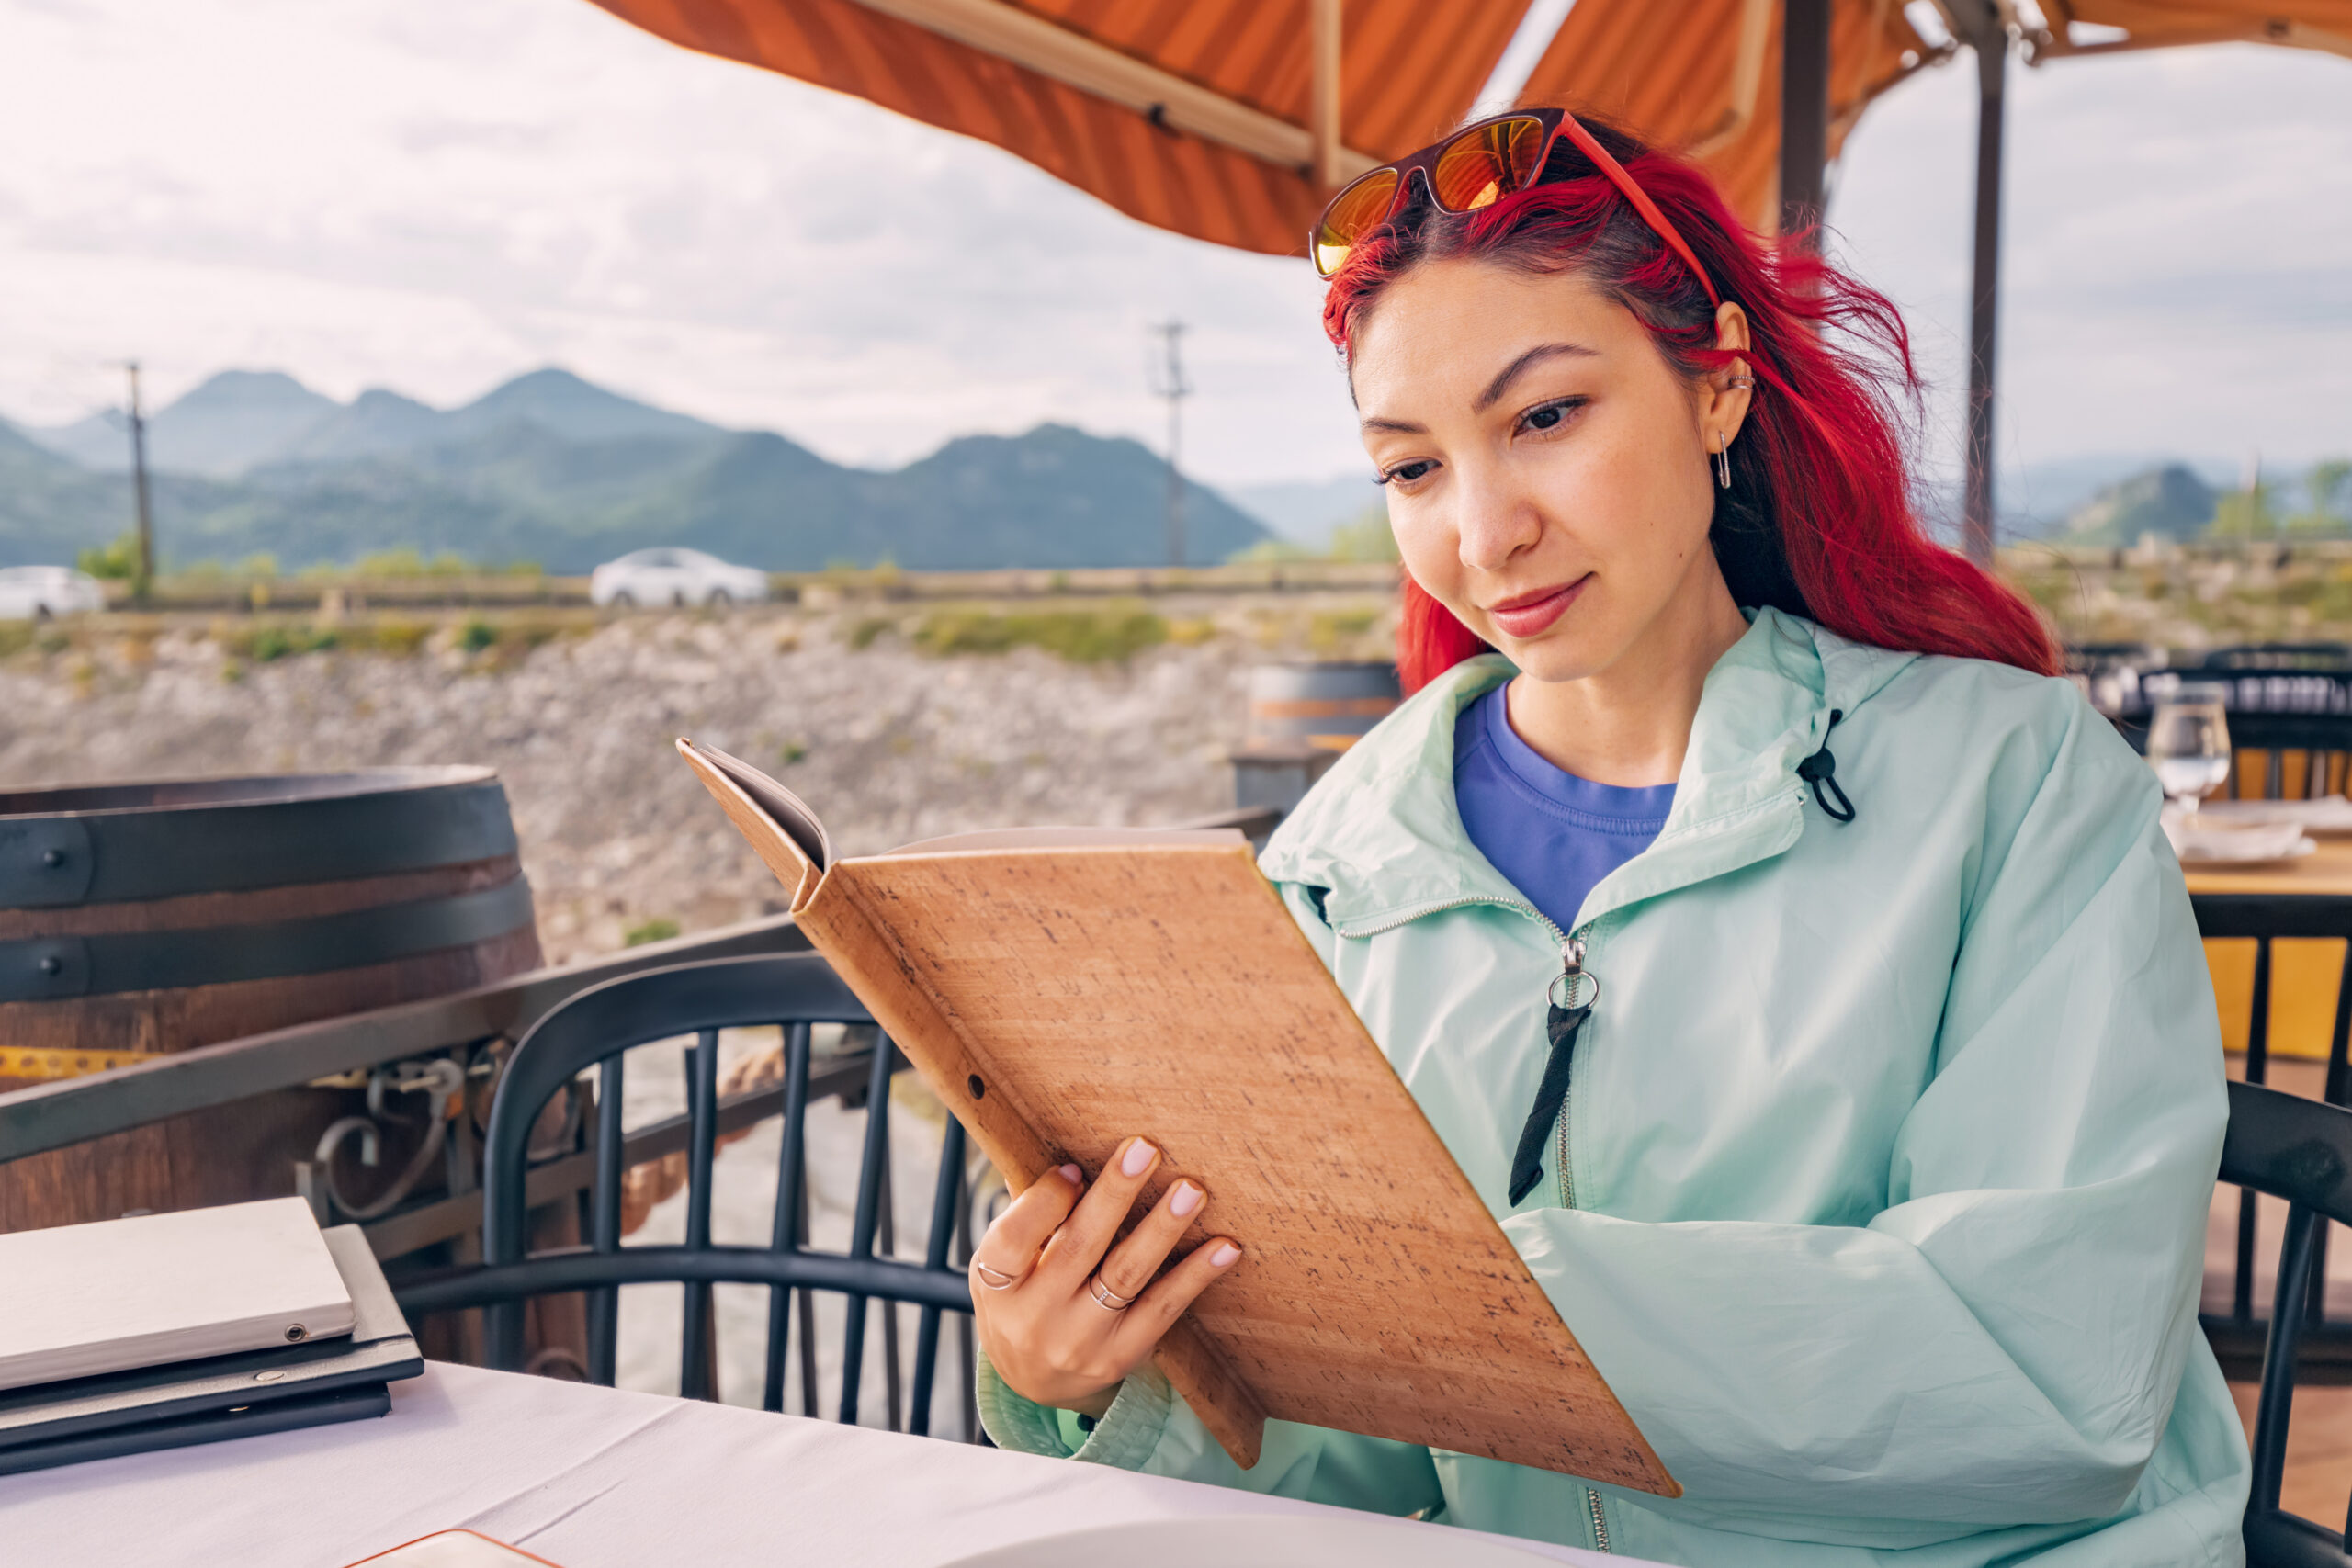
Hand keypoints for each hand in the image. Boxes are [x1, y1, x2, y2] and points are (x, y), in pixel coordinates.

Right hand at [969, 1135, 1242, 1417]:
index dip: (1046, 1199)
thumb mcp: (1002, 1264)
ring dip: (1162, 1228)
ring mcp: (1080, 1341)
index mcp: (995, 1285)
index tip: (1075, 1167)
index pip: (1016, 1237)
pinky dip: (1195, 1275)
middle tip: (1145, 1149)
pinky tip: (1224, 1247)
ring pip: (1126, 1275)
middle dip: (1115, 1194)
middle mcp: (1034, 1318)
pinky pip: (1163, 1309)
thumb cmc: (1020, 1298)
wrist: (1033, 1382)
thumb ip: (1030, 1214)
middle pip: (1079, 1246)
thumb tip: (1067, 1154)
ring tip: (1191, 1191)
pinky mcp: (1120, 1355)